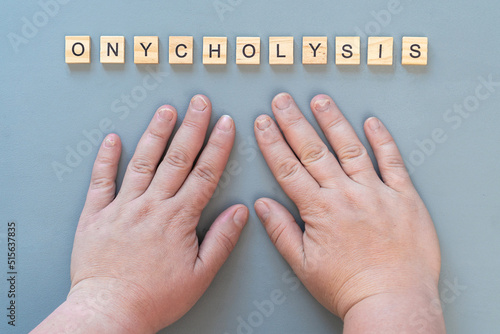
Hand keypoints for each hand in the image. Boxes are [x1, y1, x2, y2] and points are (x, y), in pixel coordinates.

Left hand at [33, 95, 248, 332]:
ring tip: (166, 110)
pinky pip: (101, 180)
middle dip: (191, 127)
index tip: (225, 124)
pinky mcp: (96, 214)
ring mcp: (122, 207)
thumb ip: (222, 239)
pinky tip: (113, 138)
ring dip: (156, 133)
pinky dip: (106, 158)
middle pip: (177, 158)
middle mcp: (152, 206)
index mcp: (178, 219)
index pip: (205, 173)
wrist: (110, 311)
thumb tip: (240, 211)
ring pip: (142, 161)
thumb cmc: (156, 298)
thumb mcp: (201, 275)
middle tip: (199, 102)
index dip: (218, 146)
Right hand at [253, 93, 444, 332]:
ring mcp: (376, 192)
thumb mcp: (304, 265)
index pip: (288, 168)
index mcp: (320, 211)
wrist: (393, 300)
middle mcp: (346, 195)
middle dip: (294, 122)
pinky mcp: (403, 196)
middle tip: (282, 100)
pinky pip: (392, 162)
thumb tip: (263, 205)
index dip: (272, 143)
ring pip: (350, 148)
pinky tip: (371, 122)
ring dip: (333, 121)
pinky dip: (382, 140)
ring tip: (320, 100)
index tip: (263, 123)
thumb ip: (282, 231)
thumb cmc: (349, 288)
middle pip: (314, 151)